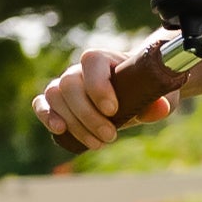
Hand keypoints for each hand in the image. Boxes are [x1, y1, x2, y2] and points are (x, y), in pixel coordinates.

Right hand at [33, 45, 171, 148]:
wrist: (137, 92)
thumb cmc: (147, 88)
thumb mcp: (158, 94)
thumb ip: (159, 101)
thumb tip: (161, 109)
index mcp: (104, 59)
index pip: (91, 62)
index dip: (98, 85)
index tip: (113, 110)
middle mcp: (79, 69)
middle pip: (70, 84)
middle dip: (88, 115)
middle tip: (111, 136)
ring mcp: (65, 84)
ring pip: (55, 96)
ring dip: (74, 123)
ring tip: (98, 143)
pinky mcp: (57, 102)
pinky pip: (41, 104)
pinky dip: (46, 116)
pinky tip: (60, 130)